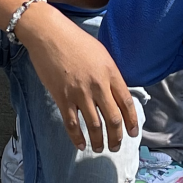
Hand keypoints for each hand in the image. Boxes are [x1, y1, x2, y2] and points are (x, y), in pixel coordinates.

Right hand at [15, 3, 138, 153]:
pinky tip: (81, 145)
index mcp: (111, 73)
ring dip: (99, 141)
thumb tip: (115, 94)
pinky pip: (72, 124)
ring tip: (99, 148)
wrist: (49, 34)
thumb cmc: (75, 40)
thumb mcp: (101, 54)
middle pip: (113, 119)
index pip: (127, 103)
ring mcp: (80, 93)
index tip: (133, 133)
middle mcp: (98, 86)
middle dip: (117, 137)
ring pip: (95, 126)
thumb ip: (110, 74)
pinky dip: (78, 138)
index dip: (131, 122)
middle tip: (116, 146)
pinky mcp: (62, 98)